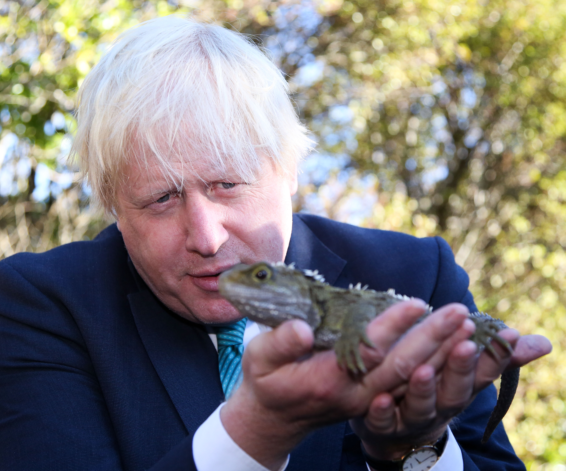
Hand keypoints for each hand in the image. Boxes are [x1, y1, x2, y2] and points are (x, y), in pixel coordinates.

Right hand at [220, 300, 473, 469]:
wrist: (274, 420)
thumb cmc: (266, 382)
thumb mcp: (260, 359)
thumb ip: (281, 343)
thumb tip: (303, 328)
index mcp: (328, 380)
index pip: (368, 349)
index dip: (392, 326)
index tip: (417, 304)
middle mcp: (355, 393)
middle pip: (401, 364)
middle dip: (432, 338)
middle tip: (459, 311)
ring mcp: (367, 399)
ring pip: (411, 375)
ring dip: (440, 351)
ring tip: (464, 323)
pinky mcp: (373, 398)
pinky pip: (409, 380)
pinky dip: (434, 363)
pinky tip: (450, 344)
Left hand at [354, 314, 551, 460]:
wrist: (395, 431)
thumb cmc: (433, 387)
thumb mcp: (461, 369)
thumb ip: (495, 354)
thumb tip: (545, 344)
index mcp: (459, 387)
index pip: (482, 372)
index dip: (494, 355)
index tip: (507, 333)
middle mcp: (440, 404)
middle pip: (454, 388)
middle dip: (461, 367)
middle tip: (468, 344)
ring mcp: (412, 417)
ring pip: (420, 405)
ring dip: (423, 389)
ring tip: (423, 371)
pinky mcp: (382, 425)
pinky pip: (382, 421)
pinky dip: (382, 412)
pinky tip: (380, 400)